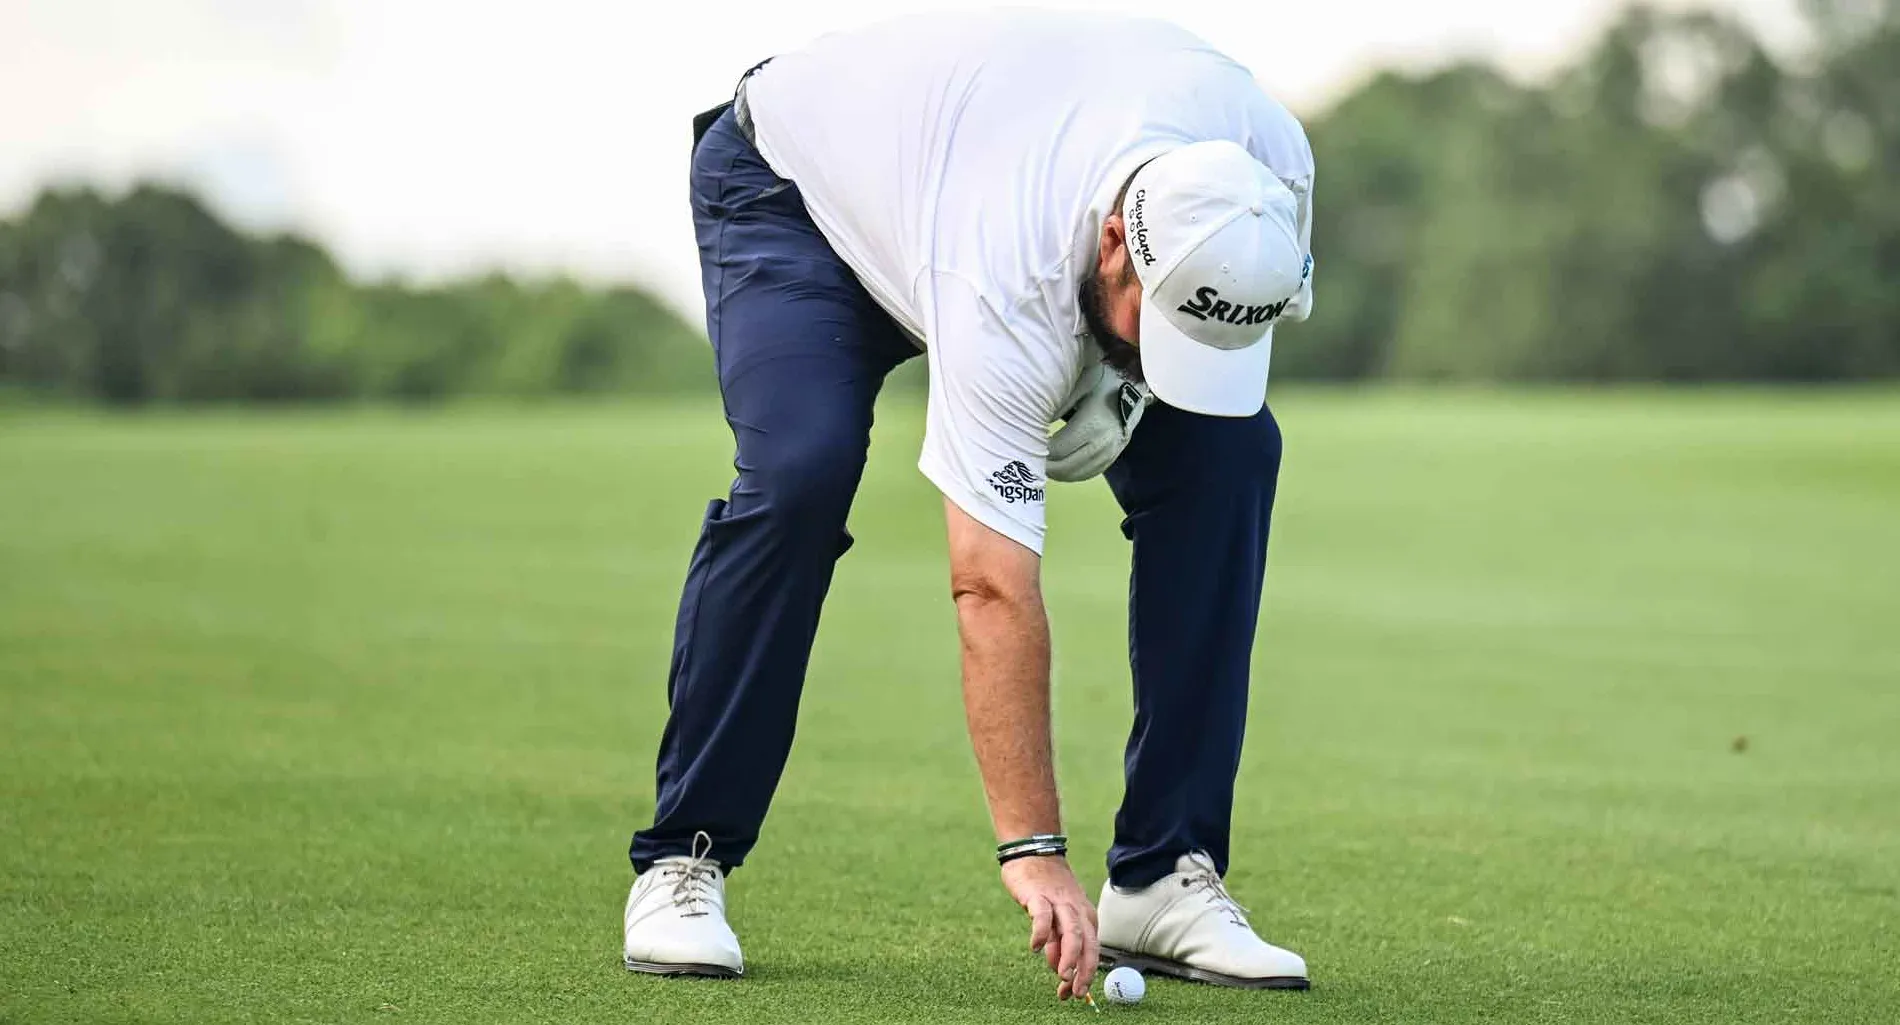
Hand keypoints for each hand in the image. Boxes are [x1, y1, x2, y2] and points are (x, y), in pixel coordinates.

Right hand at [1001, 855, 1098, 1000]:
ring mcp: (1058, 903)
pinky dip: (1041, 933)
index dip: (1086, 974)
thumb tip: (1058, 968)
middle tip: (1076, 992)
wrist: (1034, 852)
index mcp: (1085, 917)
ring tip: (1062, 975)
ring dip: (1069, 955)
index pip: (1091, 950)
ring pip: (1072, 932)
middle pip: (1087, 944)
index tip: (1076, 994)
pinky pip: (1042, 916)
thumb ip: (1058, 942)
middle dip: (1084, 970)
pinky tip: (1034, 948)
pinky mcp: (1039, 896)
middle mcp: (1076, 911)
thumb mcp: (1056, 918)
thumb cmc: (1046, 888)